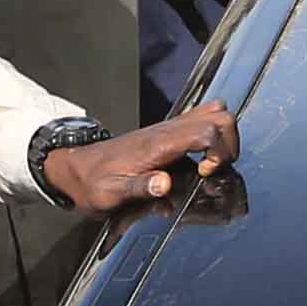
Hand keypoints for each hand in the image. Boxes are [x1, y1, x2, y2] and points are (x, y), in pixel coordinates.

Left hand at [41, 105, 235, 216]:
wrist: (77, 168)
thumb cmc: (94, 183)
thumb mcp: (111, 194)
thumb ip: (139, 187)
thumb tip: (164, 184)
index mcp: (159, 144)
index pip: (208, 129)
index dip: (219, 151)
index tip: (206, 173)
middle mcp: (168, 130)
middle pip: (220, 114)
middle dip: (230, 143)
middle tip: (214, 168)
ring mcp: (170, 127)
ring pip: (215, 111)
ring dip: (224, 137)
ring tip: (210, 164)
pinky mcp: (169, 131)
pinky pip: (203, 118)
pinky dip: (214, 135)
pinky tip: (200, 159)